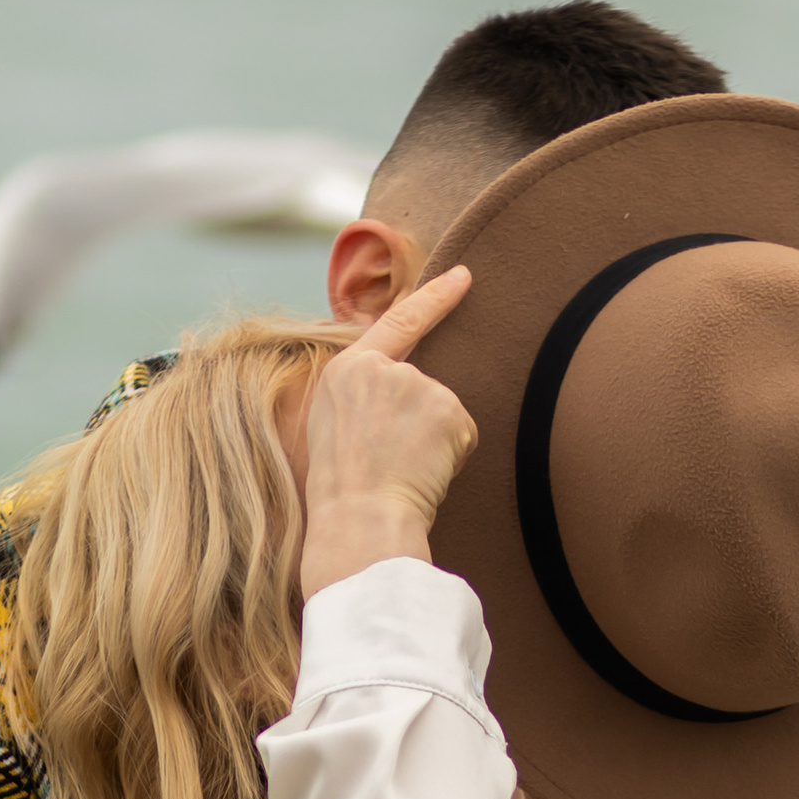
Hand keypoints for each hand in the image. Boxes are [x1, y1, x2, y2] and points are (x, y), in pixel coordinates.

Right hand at [292, 265, 477, 598]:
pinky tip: (425, 474)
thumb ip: (366, 399)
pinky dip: (452, 459)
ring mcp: (416, 384)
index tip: (464, 276)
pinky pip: (463, 436)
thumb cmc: (342, 494)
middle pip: (424, 389)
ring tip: (401, 472)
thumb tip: (410, 398)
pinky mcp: (447, 408)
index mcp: (345, 371)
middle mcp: (381, 368)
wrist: (358, 522)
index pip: (398, 323)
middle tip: (389, 465)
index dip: (435, 298)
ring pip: (445, 415)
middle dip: (420, 427)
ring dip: (435, 446)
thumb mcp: (334, 429)